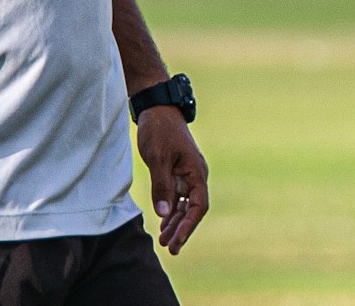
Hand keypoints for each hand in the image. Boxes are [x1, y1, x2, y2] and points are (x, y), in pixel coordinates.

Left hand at [136, 106, 208, 254]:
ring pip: (184, 204)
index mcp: (196, 172)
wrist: (156, 107)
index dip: (188, 226)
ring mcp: (186, 173)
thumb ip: (161, 186)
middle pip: (192, 209)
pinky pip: (176, 195)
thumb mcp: (157, 158)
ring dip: (175, 221)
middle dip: (181, 229)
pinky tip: (163, 222)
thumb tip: (163, 213)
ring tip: (164, 240)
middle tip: (169, 248)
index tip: (177, 241)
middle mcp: (195, 175)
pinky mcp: (176, 171)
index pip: (198, 206)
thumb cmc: (158, 129)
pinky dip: (170, 209)